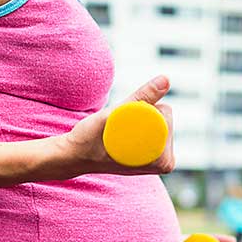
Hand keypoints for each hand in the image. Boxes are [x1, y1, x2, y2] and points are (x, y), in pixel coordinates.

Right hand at [59, 75, 175, 176]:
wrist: (74, 155)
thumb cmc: (90, 139)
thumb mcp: (116, 114)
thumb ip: (144, 96)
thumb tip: (167, 79)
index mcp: (164, 160)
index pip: (164, 114)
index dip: (139, 110)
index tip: (119, 126)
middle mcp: (165, 163)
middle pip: (163, 116)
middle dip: (140, 113)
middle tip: (116, 129)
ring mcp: (158, 159)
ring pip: (155, 118)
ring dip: (136, 116)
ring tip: (117, 132)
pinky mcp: (149, 154)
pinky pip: (148, 123)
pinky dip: (134, 119)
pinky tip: (120, 133)